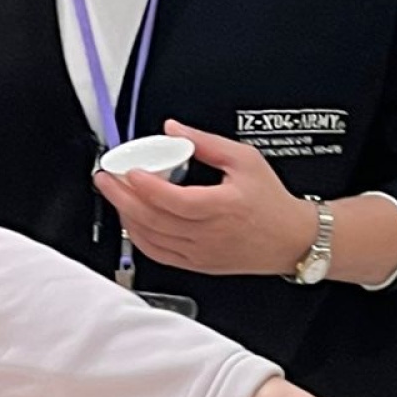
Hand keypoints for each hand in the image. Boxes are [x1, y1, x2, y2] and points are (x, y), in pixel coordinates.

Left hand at [93, 121, 316, 276]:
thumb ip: (206, 143)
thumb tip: (175, 131)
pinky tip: (131, 220)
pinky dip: (139, 237)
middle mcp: (209, 235)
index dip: (146, 187)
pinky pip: (159, 254)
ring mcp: (201, 254)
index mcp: (222, 207)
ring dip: (128, 216)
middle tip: (106, 179)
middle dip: (122, 198)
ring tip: (115, 195)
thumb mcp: (245, 160)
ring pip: (152, 239)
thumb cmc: (271, 202)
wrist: (291, 239)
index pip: (174, 201)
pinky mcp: (197, 265)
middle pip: (154, 220)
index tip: (129, 171)